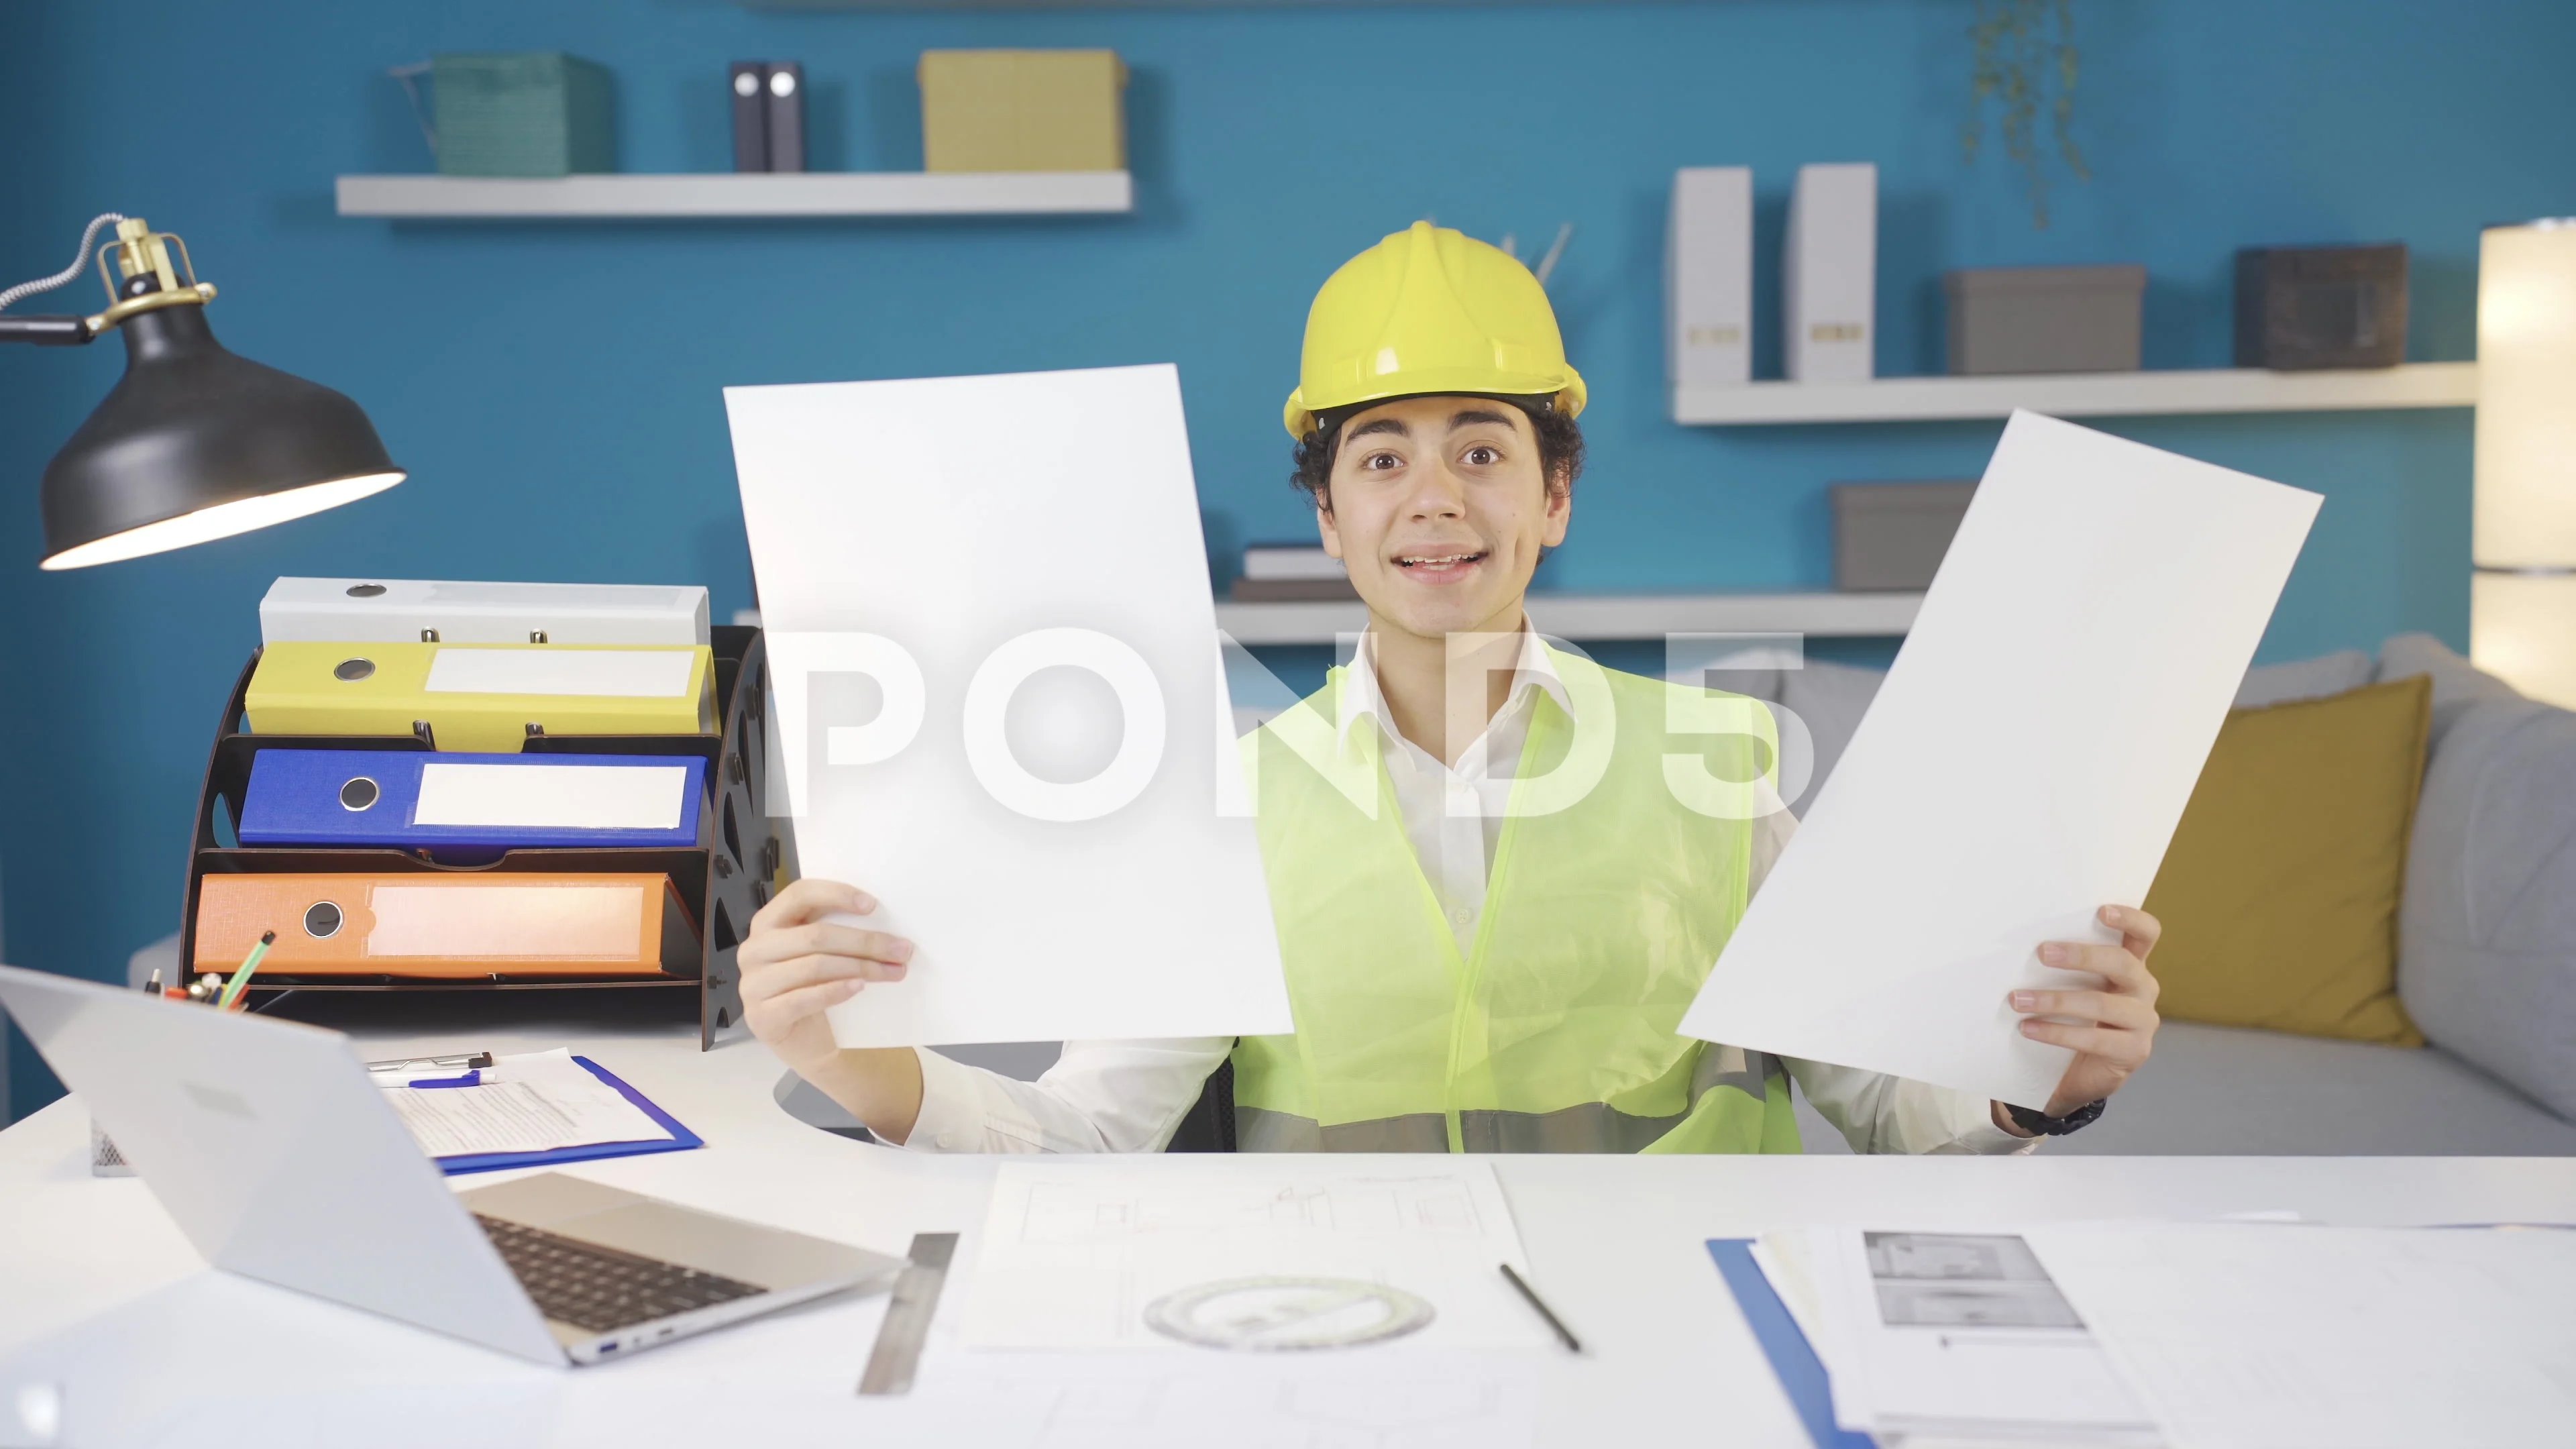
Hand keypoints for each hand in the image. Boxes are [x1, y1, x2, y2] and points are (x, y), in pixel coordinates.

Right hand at [737, 878, 914, 1078]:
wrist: (804, 1041)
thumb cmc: (814, 987)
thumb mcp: (819, 953)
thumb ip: (836, 932)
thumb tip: (887, 924)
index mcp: (767, 923)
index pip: (799, 895)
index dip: (836, 894)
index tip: (872, 905)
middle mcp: (754, 950)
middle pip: (814, 936)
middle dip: (864, 942)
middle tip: (902, 949)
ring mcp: (753, 984)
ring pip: (814, 966)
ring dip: (861, 967)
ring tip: (893, 971)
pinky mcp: (762, 1017)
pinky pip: (803, 999)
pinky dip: (835, 991)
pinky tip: (859, 987)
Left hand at [2001, 903, 2162, 1124]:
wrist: (2079, 1072)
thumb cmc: (2072, 1018)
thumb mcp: (2072, 985)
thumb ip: (2062, 965)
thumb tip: (2015, 944)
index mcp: (2132, 964)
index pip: (2145, 933)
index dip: (2130, 918)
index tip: (2101, 911)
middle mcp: (2143, 988)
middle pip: (2122, 962)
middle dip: (2080, 956)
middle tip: (2042, 952)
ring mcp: (2143, 1020)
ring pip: (2102, 1003)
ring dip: (2055, 1000)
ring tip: (2018, 1000)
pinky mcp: (2134, 1050)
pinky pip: (2095, 1039)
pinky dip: (2057, 1032)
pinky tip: (2028, 1029)